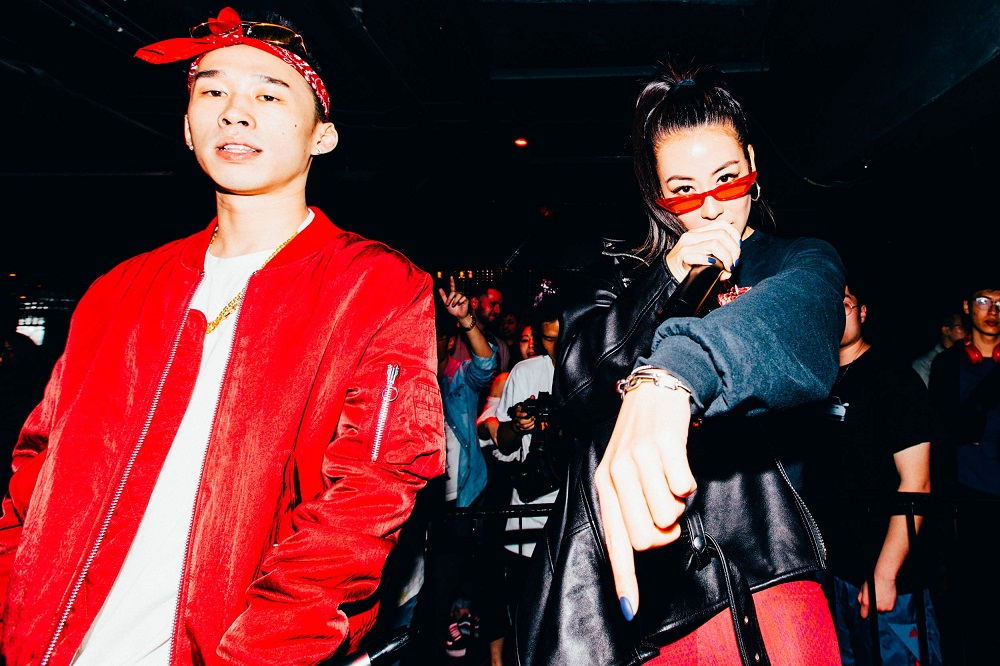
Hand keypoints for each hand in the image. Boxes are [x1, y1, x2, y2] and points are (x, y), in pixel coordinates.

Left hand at [438, 276, 470, 321]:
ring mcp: (462, 296)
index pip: (453, 287)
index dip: (452, 282)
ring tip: (454, 305)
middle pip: (453, 292)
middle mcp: (458, 294)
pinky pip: (463, 298)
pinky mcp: (466, 299)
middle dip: (449, 298)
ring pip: (458, 295)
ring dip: (454, 301)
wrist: (458, 315)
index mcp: (453, 294)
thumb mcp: (446, 303)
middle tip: (447, 304)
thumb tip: (439, 288)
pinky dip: (460, 302)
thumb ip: (443, 296)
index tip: (451, 277)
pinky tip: (459, 304)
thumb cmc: (452, 309)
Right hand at [512, 401, 535, 433]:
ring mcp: (518, 425)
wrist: (515, 421)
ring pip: (524, 426)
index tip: (526, 413)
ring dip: (530, 424)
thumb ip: (528, 401)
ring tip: (534, 421)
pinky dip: (530, 427)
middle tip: (533, 417)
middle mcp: (516, 419)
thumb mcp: (523, 405)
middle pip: (521, 421)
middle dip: (528, 420)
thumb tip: (532, 396)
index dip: (522, 414)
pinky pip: (525, 429)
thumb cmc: (520, 412)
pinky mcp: (520, 428)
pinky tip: (533, 424)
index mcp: (516, 413)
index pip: (517, 414)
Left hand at [594, 381, 694, 620]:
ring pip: (667, 516)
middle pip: (646, 538)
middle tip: (667, 509)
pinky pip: (683, 489)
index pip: (615, 542)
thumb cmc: (642, 440)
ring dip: (678, 504)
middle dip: (665, 532)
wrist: (656, 391)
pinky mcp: (663, 446)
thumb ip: (630, 507)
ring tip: (670, 480)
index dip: (624, 578)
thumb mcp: (624, 472)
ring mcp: (638, 460)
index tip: (631, 610)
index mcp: (605, 486)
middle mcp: (616, 475)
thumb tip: (646, 547)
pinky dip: (689, 483)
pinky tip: (679, 466)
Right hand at [664, 220, 742, 281]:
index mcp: (698, 232)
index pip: (723, 225)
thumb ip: (718, 260)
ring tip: (727, 268)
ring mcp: (686, 245)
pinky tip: (713, 267)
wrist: (668, 275)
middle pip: (722, 234)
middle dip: (734, 250)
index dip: (735, 236)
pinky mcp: (682, 256)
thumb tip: (730, 271)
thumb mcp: (705, 259)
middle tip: (734, 263)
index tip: (738, 251)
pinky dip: (710, 262)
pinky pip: (700, 255)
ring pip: (714, 244)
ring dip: (726, 257)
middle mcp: (692, 235)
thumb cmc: (688, 267)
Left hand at [859, 576, 896, 618]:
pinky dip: (888, 604)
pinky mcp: (890, 608)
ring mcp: (883, 608)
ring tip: (882, 595)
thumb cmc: (873, 581)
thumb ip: (861, 598)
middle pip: (874, 611)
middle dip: (874, 606)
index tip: (866, 611)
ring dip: (882, 605)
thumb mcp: (864, 589)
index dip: (864, 612)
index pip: (864, 615)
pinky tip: (887, 597)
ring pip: (882, 610)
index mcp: (866, 603)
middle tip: (876, 597)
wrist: (884, 577)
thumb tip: (861, 603)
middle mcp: (875, 607)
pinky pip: (888, 608)